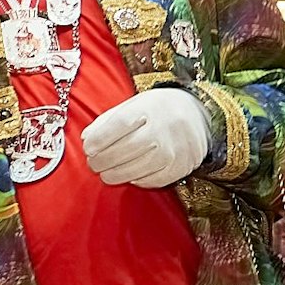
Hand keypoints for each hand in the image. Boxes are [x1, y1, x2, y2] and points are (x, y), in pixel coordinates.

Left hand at [82, 89, 210, 187]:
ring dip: (115, 174)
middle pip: (125, 150)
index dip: (100, 139)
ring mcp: (174, 150)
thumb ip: (108, 120)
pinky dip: (136, 180)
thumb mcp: (134, 104)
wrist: (198, 115)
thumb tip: (87, 139)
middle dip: (102, 160)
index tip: (88, 148)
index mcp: (149, 108)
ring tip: (106, 172)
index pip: (119, 124)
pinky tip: (129, 174)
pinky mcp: (181, 168)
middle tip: (93, 163)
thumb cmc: (157, 110)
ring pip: (136, 169)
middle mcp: (163, 129)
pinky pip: (152, 180)